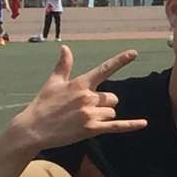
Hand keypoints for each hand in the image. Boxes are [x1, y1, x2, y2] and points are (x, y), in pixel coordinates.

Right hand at [9, 46, 149, 152]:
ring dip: (103, 115)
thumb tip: (66, 47)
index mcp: (80, 84)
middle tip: (83, 109)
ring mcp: (90, 114)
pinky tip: (144, 123)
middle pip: (112, 98)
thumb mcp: (52, 83)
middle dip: (104, 103)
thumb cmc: (43, 104)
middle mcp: (88, 97)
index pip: (104, 69)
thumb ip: (64, 66)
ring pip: (112, 112)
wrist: (32, 129)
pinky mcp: (92, 129)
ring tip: (82, 119)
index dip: (120, 60)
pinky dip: (131, 125)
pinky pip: (117, 126)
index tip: (134, 52)